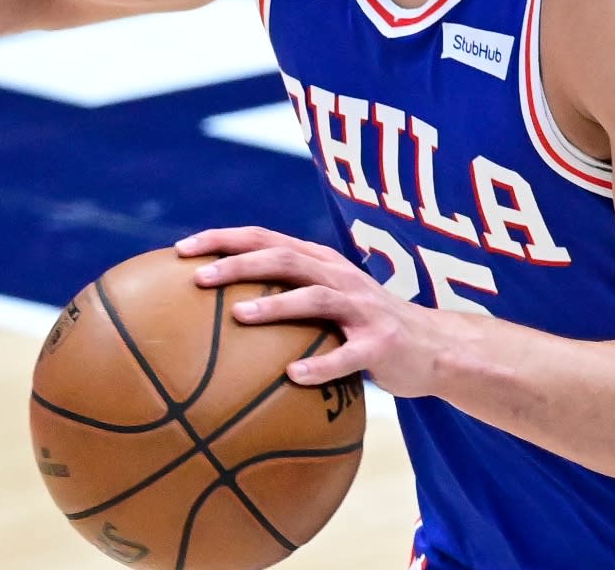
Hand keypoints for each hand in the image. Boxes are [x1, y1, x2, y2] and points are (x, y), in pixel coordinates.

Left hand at [176, 226, 454, 397]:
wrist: (434, 347)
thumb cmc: (364, 327)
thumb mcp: (326, 303)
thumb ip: (284, 299)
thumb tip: (213, 318)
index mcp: (320, 264)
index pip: (264, 239)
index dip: (223, 240)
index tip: (180, 250)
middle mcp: (339, 277)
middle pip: (284, 258)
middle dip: (239, 263)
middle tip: (198, 277)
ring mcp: (363, 309)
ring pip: (315, 298)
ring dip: (276, 305)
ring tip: (239, 316)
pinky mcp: (381, 345)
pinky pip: (348, 356)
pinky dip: (321, 365)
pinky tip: (293, 376)